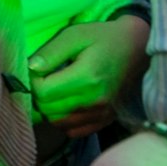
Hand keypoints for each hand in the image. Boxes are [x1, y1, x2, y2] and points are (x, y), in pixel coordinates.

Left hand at [29, 16, 148, 135]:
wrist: (136, 49)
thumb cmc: (103, 38)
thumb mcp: (74, 35)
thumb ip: (51, 52)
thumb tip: (30, 67)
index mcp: (86, 78)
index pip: (43, 93)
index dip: (31, 81)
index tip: (34, 69)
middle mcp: (95, 101)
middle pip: (48, 110)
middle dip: (37, 95)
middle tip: (41, 78)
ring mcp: (101, 114)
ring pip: (58, 123)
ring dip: (48, 109)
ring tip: (51, 89)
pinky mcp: (105, 120)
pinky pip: (73, 131)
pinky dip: (63, 120)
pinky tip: (64, 102)